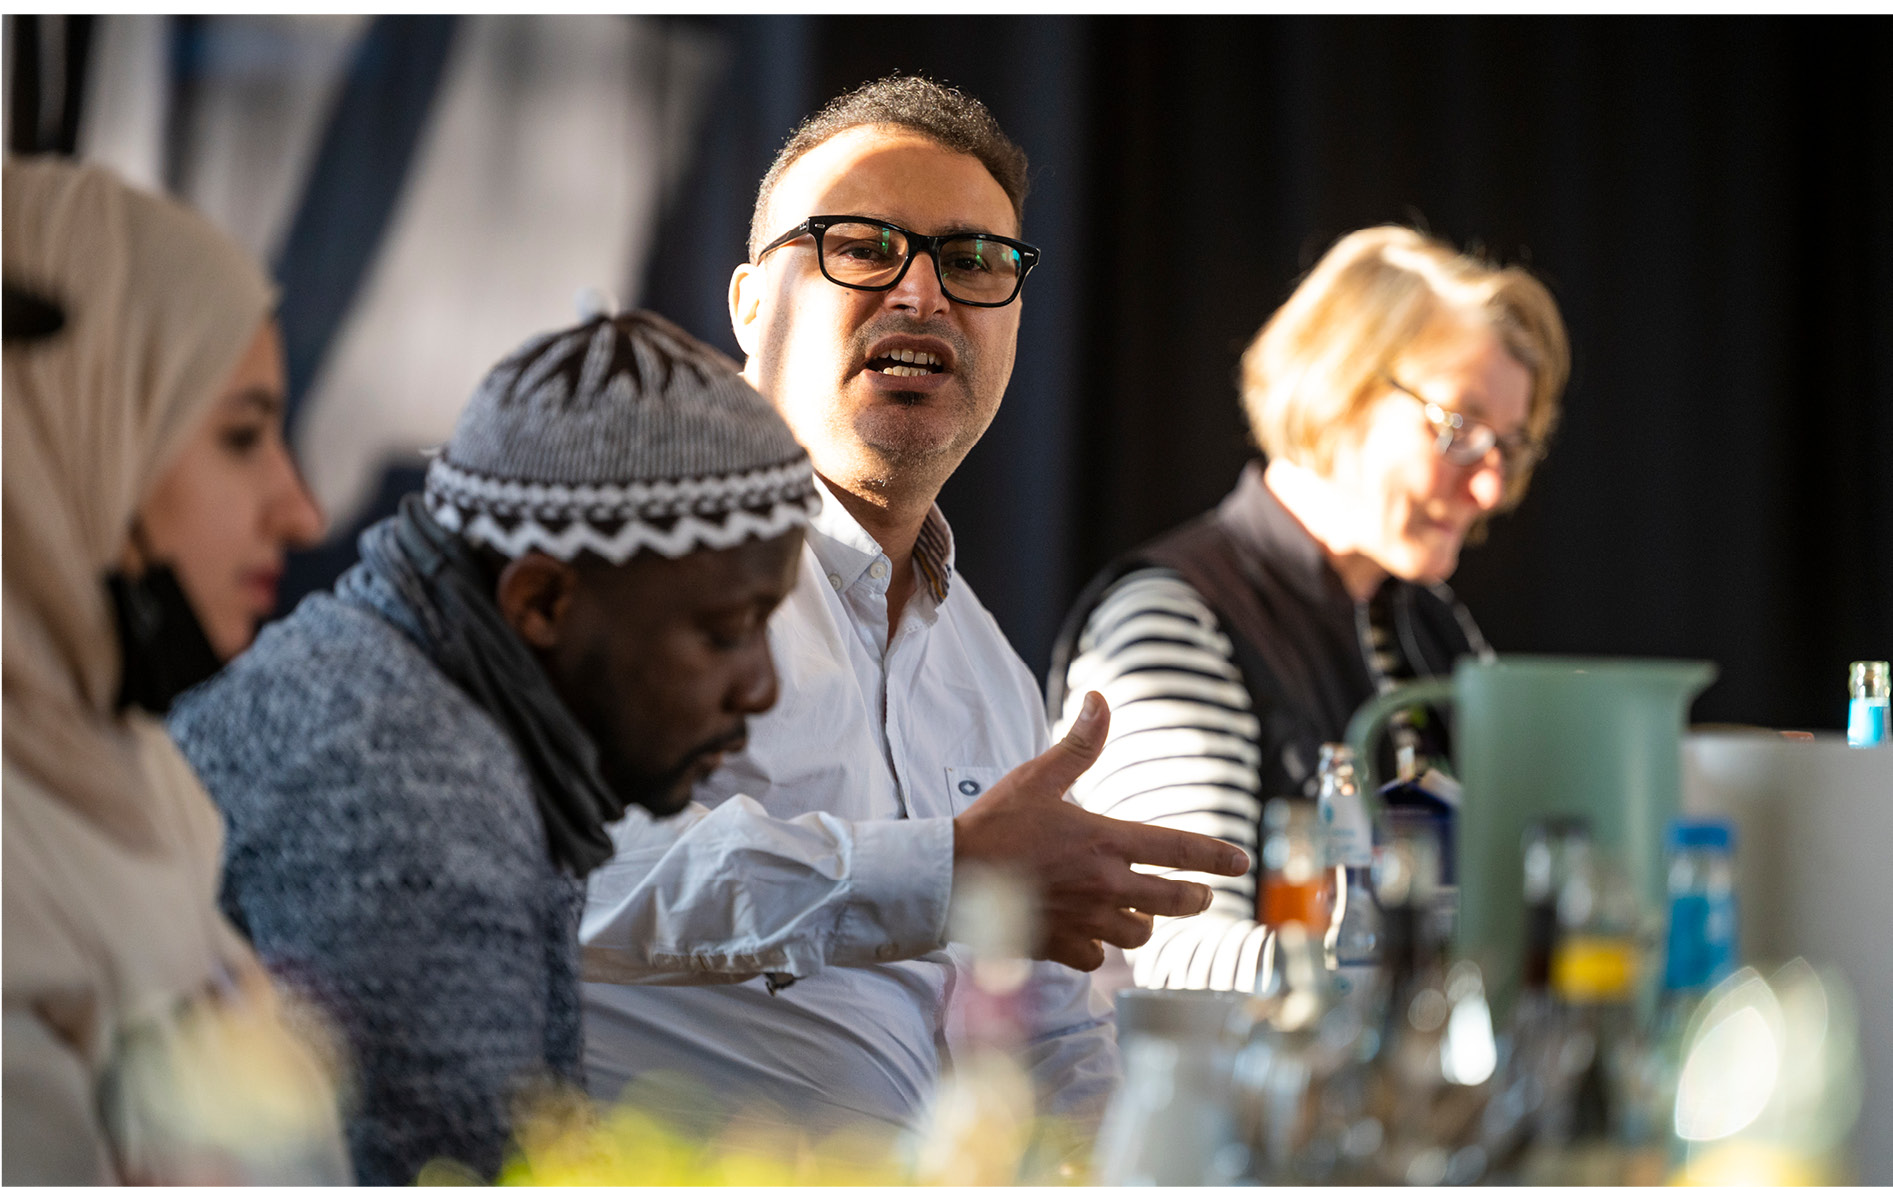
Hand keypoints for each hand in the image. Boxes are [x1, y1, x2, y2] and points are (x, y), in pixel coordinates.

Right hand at [951, 692, 1250, 970]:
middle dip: (1195, 897)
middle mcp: (1105, 885)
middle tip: (1201, 895)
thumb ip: (1079, 745)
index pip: (1179, 850)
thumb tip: (1101, 700)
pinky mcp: (1060, 947)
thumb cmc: (994, 824)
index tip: (1242, 862)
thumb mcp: (1037, 777)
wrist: (950, 878)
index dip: (1216, 856)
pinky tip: (1089, 936)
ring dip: (1144, 922)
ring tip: (1138, 912)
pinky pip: (1097, 958)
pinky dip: (1098, 949)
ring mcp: (1085, 921)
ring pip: (1139, 933)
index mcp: (1106, 841)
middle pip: (1175, 902)